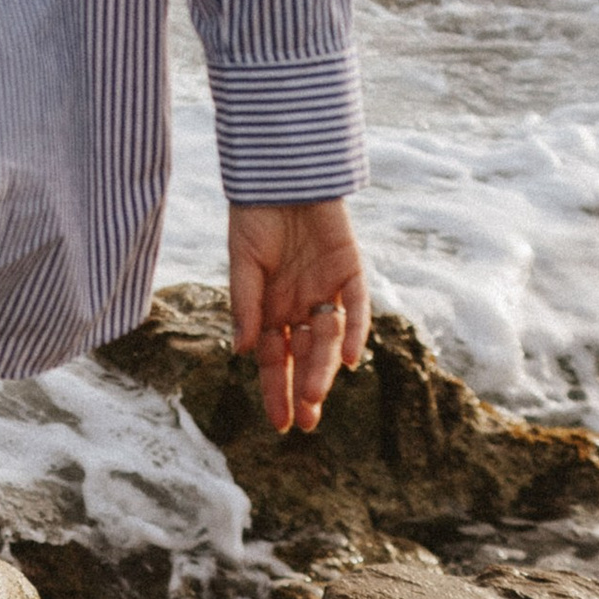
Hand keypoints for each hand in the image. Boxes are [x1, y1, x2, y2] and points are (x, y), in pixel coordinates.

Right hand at [229, 199, 369, 435]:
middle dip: (304, 389)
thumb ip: (245, 304)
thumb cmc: (255, 217)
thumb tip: (242, 351)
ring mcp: (327, 290)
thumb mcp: (242, 262)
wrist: (282, 176)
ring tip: (315, 395)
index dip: (277, 389)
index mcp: (272, 308)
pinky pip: (356, 307)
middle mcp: (301, 306)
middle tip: (305, 422)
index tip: (279, 422)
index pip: (275, 358)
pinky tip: (352, 359)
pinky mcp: (351, 271)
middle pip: (305, 356)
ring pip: (329, 339)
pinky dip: (354, 331)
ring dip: (323, 367)